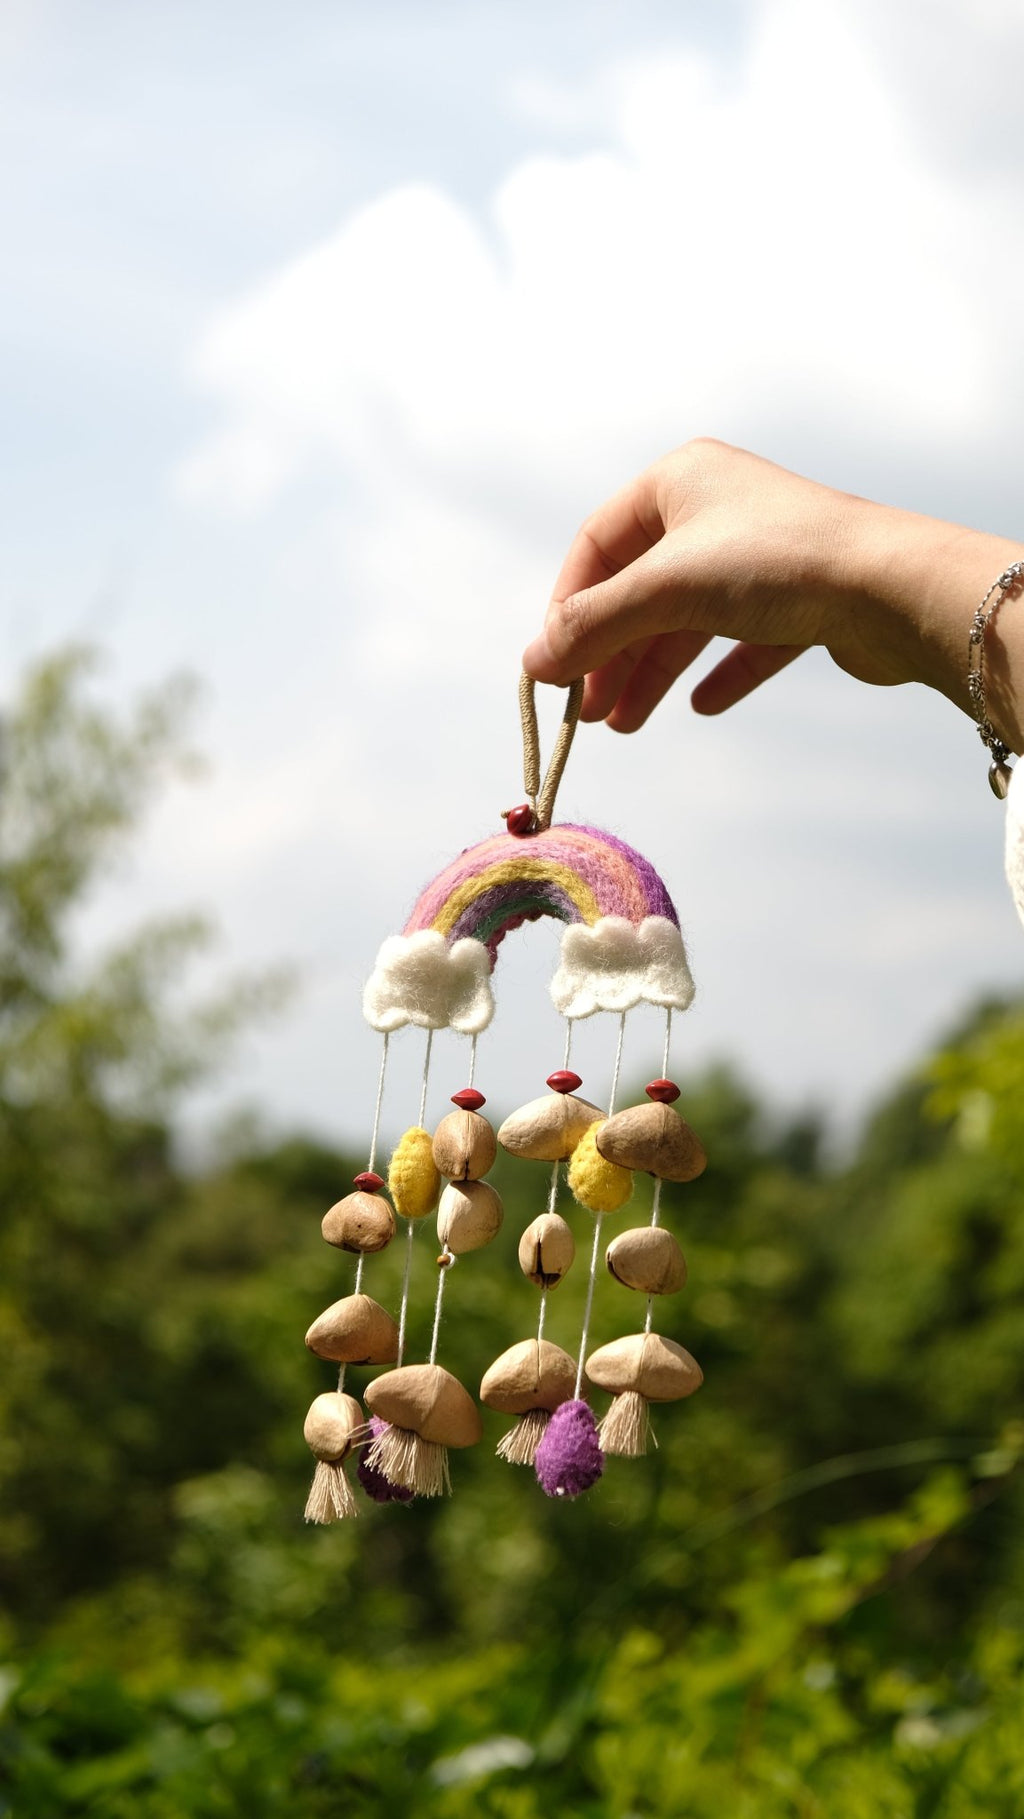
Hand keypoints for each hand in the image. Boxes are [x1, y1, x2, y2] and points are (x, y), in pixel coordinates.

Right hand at [523, 439, 1023, 745]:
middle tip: (587, 713)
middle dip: (611, 652)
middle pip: (641, 588)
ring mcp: (763, 553)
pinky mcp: (803, 598)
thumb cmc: (774, 563)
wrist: (891, 587)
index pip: (598, 544)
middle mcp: (720, 507)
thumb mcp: (664, 589)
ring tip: (625, 725)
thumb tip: (532, 665)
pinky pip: (745, 639)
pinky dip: (718, 672)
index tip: (552, 666)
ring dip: (653, 671)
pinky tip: (702, 705)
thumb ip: (593, 627)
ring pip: (689, 618)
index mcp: (680, 479)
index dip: (569, 606)